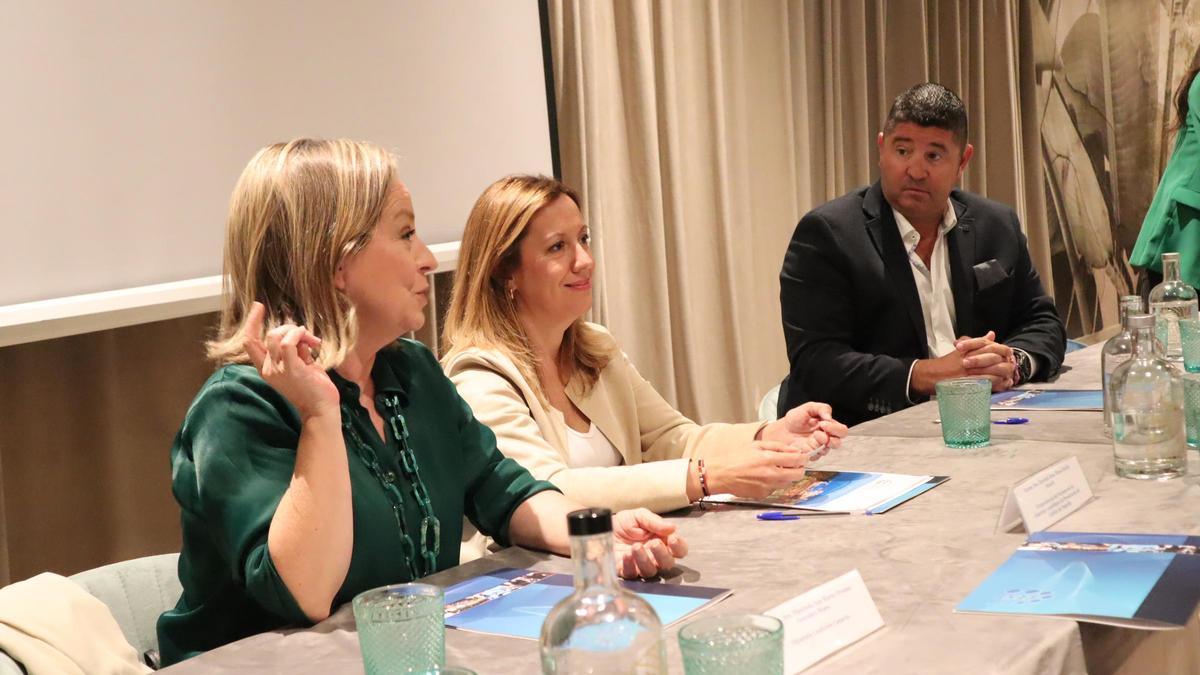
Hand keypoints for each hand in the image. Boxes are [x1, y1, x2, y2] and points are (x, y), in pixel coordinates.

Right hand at [242, 302, 339, 419]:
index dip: (251, 322)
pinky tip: (311, 342)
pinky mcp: (291, 370)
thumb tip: (297, 333)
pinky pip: (288, 343)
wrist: (322, 409)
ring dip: (297, 331)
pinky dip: (299, 335)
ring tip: (312, 342)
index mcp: (267, 368)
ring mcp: (278, 370)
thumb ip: (293, 349)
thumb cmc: (313, 387)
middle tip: (308, 337)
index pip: (249, 341)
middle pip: (268, 334)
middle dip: (289, 328)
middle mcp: (268, 369)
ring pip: (277, 336)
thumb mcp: (299, 363)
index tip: (258, 306)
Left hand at [612, 509, 687, 578]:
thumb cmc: (624, 523)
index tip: (673, 539)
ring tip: (636, 547)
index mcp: (662, 542)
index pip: (679, 550)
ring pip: (651, 571)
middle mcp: (654, 556)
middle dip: (662, 554)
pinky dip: (630, 565)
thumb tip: (672, 528)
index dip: (679, 547)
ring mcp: (640, 565)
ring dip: (645, 560)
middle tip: (653, 543)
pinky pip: (632, 574)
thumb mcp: (639, 515)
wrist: (603, 528)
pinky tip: (627, 555)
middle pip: (668, 563)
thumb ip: (654, 521)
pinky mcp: (625, 571)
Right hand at [701, 441, 811, 499]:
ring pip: (788, 482)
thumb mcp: (757, 445)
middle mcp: (770, 475)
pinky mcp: (763, 495)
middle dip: (798, 468)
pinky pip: (776, 488)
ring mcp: (767, 487)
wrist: (719, 475)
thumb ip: (778, 447)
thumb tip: (795, 451)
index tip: (802, 457)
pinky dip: (774, 483)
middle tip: (792, 464)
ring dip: (786, 476)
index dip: (803, 458)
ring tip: (773, 469)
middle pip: (797, 474)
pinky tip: (763, 477)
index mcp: (768, 459)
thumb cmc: (735, 458)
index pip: (797, 460)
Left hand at [759, 402, 846, 457]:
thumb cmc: (795, 419)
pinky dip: (811, 450)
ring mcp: (818, 448)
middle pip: (838, 442)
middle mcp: (826, 438)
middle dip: (832, 437)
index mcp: (829, 427)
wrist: (781, 430)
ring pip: (828, 450)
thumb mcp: (808, 408)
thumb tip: (829, 416)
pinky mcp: (811, 455)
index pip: (841, 431)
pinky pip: (816, 456)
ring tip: (813, 437)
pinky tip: (804, 444)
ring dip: (821, 443)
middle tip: (820, 431)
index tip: (823, 423)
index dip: (835, 428)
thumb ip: (821, 408)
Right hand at [911, 331, 1014, 394]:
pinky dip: (996, 384)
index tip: (1008, 355)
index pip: (991, 346)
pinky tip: (1001, 384)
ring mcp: (968, 372)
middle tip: (1011, 366)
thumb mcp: (962, 349)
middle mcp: (969, 359)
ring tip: (1008, 376)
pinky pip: (987, 383)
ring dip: (1003, 374)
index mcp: (968, 349)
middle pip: (994, 358)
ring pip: (993, 371)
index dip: (1003, 350)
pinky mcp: (967, 384)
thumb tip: (991, 334)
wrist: (930, 375)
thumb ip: (978, 342)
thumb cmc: (946, 363)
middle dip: (1005, 362)